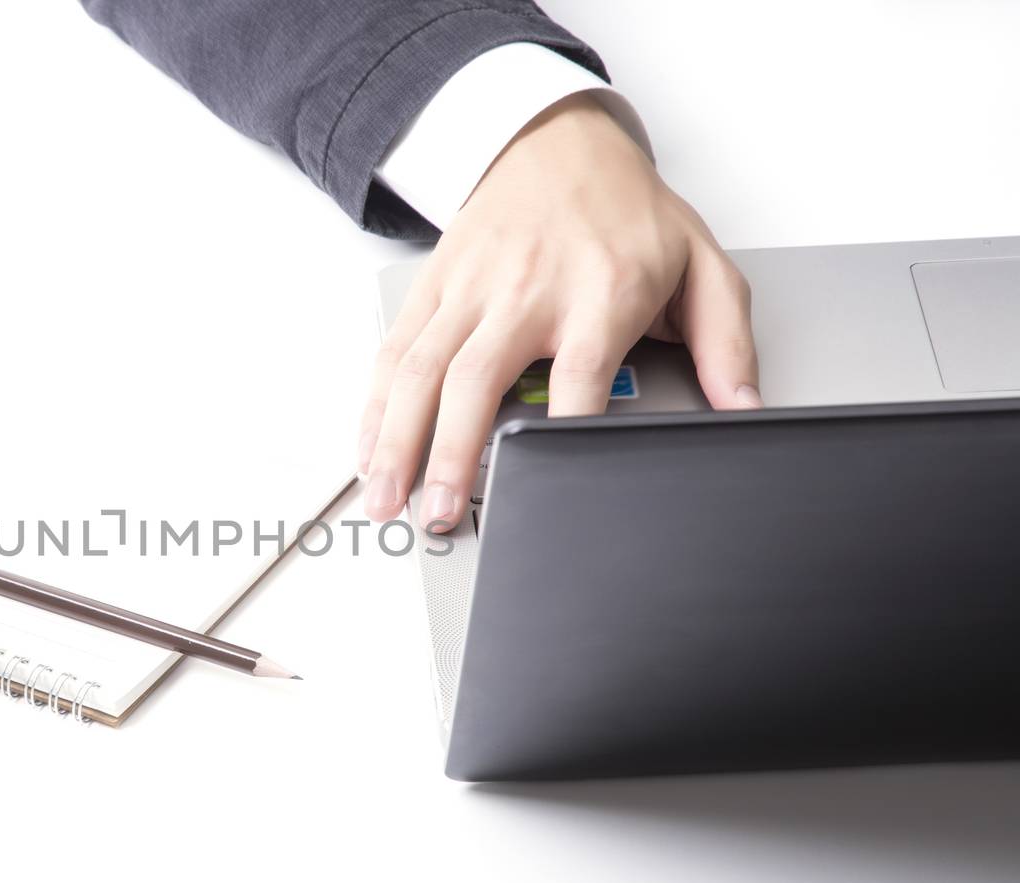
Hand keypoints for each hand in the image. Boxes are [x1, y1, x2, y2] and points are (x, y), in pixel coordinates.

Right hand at [358, 93, 759, 530]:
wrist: (557, 141)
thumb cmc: (626, 212)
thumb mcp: (701, 264)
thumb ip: (727, 343)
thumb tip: (744, 410)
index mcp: (600, 292)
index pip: (580, 376)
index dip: (562, 433)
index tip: (546, 483)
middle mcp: (527, 291)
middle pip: (477, 379)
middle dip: (452, 453)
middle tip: (440, 512)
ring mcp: (472, 289)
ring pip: (423, 369)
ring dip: (398, 439)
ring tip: (387, 496)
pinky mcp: (434, 287)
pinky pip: (396, 349)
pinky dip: (375, 404)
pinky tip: (367, 448)